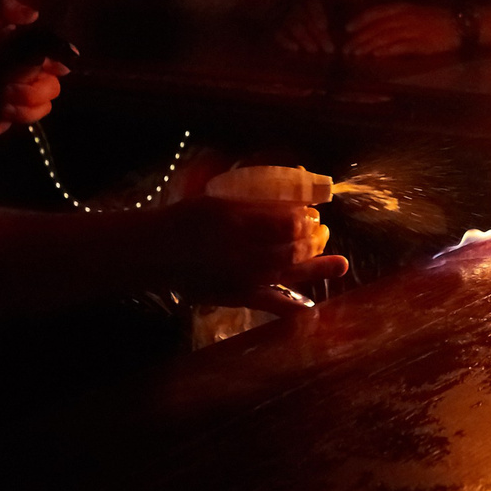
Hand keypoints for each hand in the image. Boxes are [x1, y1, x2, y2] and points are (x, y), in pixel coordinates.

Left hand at [0, 0, 69, 136]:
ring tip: (1, 96)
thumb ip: (1, 8)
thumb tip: (33, 14)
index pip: (56, 55)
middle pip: (54, 85)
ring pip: (45, 104)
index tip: (51, 66)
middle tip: (9, 83)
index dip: (58, 62)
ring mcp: (17, 97)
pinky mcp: (7, 117)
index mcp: (23, 47)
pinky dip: (17, 114)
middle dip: (34, 86)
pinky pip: (29, 120)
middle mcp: (25, 72)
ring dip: (26, 101)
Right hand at [167, 194, 349, 301]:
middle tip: (323, 232)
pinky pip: (267, 303)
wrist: (153, 252)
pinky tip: (311, 307)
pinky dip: (291, 307)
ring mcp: (238, 276)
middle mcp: (240, 251)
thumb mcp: (219, 198)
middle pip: (293, 248)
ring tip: (338, 263)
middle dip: (315, 241)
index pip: (287, 222)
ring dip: (315, 268)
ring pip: (287, 273)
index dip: (307, 219)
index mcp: (235, 221)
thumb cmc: (185, 218)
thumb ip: (255, 198)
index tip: (313, 213)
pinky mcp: (233, 295)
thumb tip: (298, 183)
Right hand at [274, 0, 337, 55]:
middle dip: (318, 34)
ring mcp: (284, 13)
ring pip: (293, 25)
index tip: (324, 27)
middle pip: (305, 17)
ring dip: (304, 38)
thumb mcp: (335, 0)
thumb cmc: (323, 6)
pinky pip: (278, 32)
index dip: (317, 14)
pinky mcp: (275, 24)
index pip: (312, 3)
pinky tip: (295, 48)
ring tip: (314, 50)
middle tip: (329, 49)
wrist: (293, 10)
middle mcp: (296, 2)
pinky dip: (285, 40)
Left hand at [343, 2, 461, 57]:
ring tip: (356, 54)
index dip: (360, 20)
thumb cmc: (439, 18)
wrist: (461, 25)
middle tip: (347, 48)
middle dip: (360, 37)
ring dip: (368, 46)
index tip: (347, 28)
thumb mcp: (416, 11)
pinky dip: (386, 51)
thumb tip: (379, 25)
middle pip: (377, 27)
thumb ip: (399, 17)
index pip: (377, 12)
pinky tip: (375, 56)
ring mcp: (413, 30)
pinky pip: (399, 47)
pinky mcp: (421, 44)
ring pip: (384, 37)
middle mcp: (406, 17)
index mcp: (404, 7)